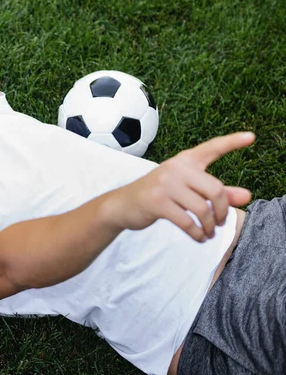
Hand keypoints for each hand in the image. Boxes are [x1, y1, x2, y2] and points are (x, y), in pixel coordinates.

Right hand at [116, 132, 254, 241]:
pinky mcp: (157, 202)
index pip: (211, 148)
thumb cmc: (159, 195)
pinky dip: (197, 233)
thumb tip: (248, 196)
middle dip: (222, 211)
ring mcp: (165, 185)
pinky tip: (199, 237)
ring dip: (210, 226)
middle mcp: (175, 168)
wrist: (122, 205)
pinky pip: (187, 221)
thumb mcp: (187, 189)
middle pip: (215, 189)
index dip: (232, 142)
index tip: (251, 137)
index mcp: (184, 161)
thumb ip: (217, 192)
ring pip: (202, 208)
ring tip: (209, 233)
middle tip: (220, 222)